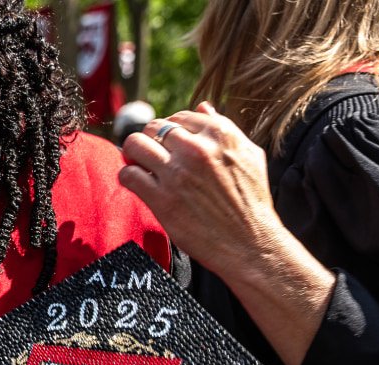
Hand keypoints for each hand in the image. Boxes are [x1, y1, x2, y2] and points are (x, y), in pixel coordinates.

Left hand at [118, 102, 334, 364]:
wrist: (251, 243)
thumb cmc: (250, 201)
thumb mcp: (249, 157)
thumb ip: (224, 129)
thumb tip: (203, 107)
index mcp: (221, 134)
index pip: (178, 118)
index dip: (169, 131)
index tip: (168, 145)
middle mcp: (198, 149)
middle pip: (153, 128)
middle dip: (150, 141)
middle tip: (151, 157)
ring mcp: (178, 173)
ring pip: (135, 145)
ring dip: (133, 155)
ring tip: (141, 167)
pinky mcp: (162, 198)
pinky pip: (128, 174)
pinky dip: (128, 177)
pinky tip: (138, 185)